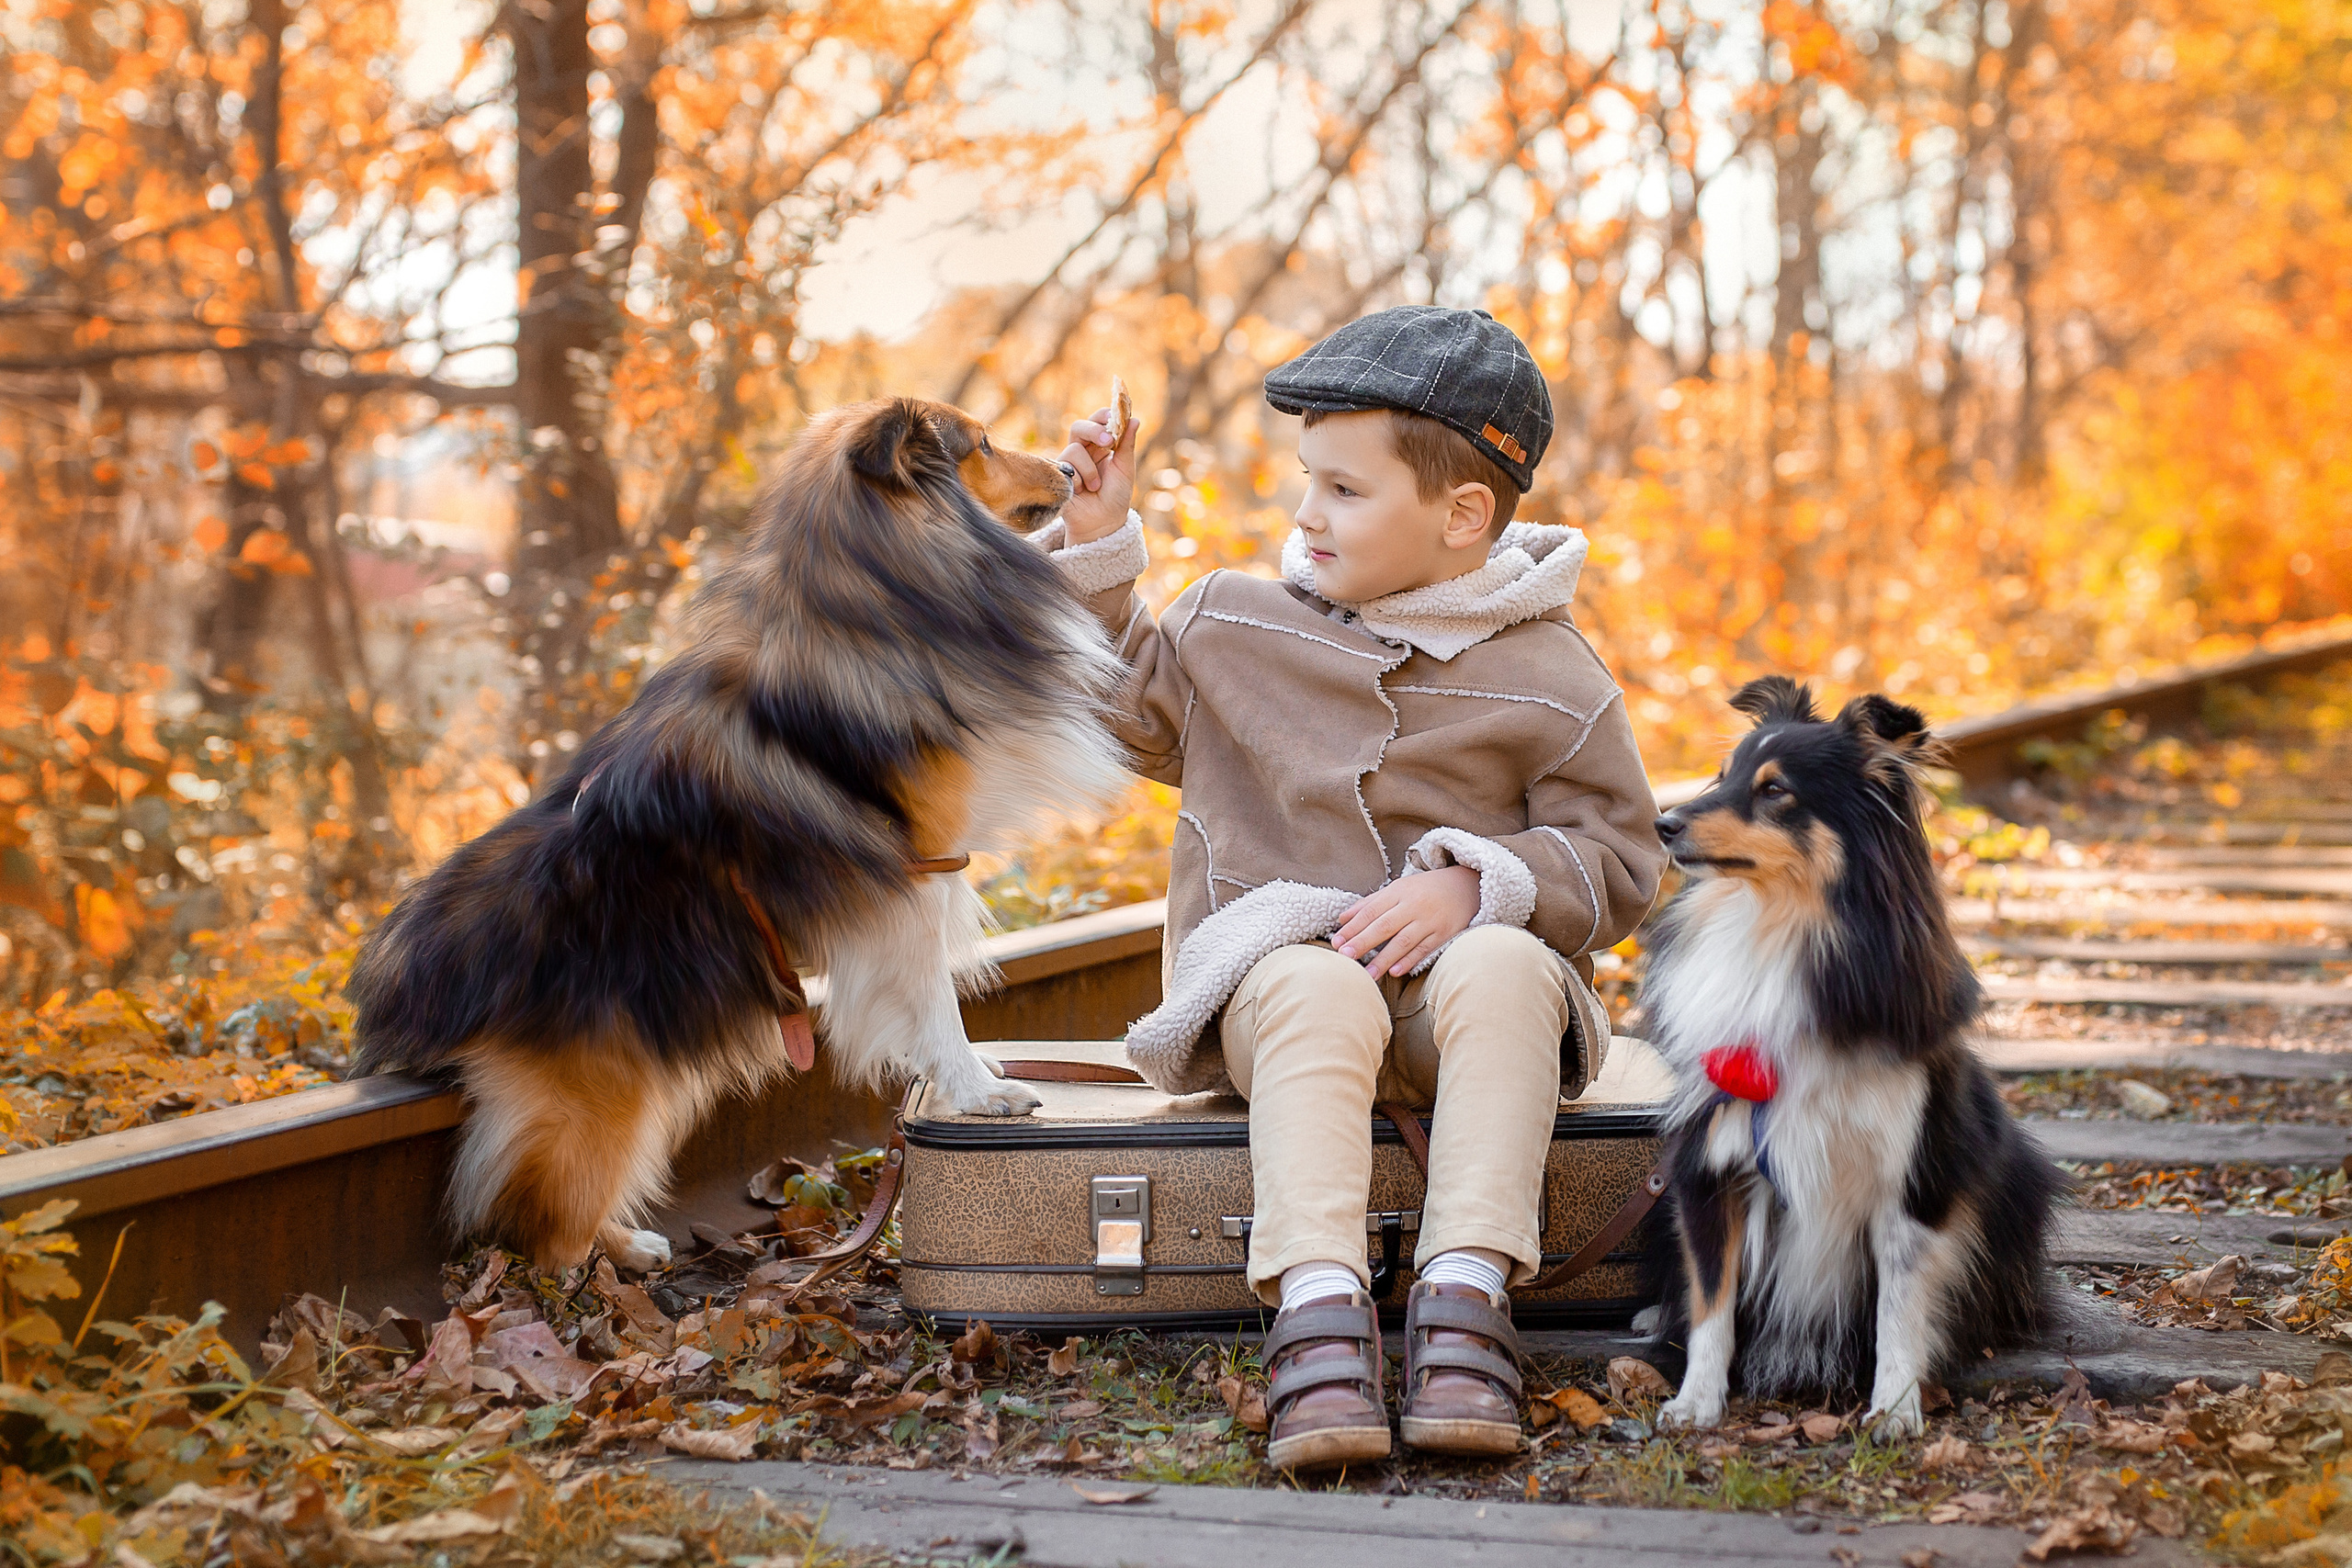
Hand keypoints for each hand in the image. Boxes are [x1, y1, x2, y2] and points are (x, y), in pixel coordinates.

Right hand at [1059, 404, 1139, 544]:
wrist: (1103, 523)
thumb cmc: (1115, 497)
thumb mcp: (1125, 469)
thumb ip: (1127, 444)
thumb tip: (1134, 419)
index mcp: (1099, 445)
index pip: (1097, 420)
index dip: (1103, 416)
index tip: (1115, 418)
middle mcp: (1082, 450)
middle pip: (1079, 426)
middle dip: (1094, 430)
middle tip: (1108, 441)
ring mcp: (1068, 462)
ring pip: (1074, 449)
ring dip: (1090, 470)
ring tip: (1096, 486)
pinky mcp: (1057, 475)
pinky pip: (1066, 467)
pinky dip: (1080, 481)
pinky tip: (1082, 492)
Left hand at [1333, 865, 1479, 977]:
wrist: (1464, 887)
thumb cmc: (1423, 890)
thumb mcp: (1397, 889)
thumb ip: (1369, 904)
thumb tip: (1342, 919)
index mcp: (1398, 892)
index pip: (1371, 911)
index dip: (1352, 927)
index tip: (1336, 941)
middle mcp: (1413, 906)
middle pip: (1384, 926)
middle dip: (1362, 942)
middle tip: (1344, 956)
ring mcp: (1429, 921)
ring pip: (1403, 941)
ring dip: (1383, 959)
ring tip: (1366, 974)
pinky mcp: (1443, 934)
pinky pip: (1424, 949)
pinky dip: (1409, 960)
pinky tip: (1395, 972)